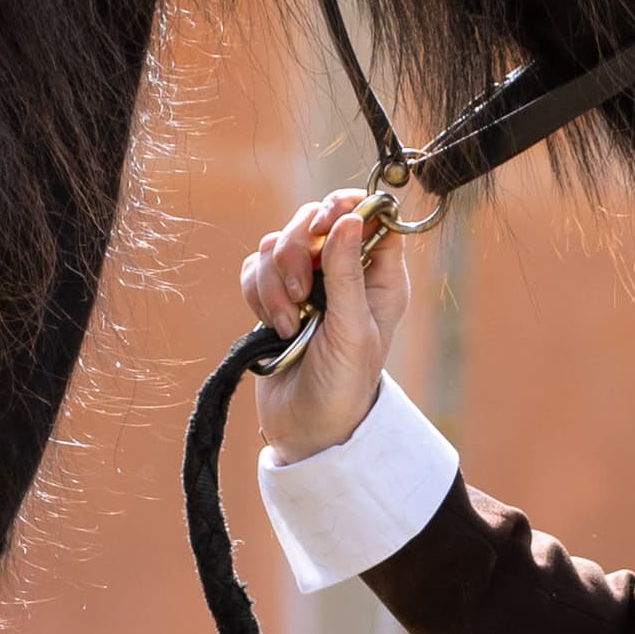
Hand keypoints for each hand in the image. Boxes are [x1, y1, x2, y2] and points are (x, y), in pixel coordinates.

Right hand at [241, 188, 412, 456]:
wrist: (307, 426)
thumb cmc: (344, 384)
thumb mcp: (353, 328)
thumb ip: (347, 272)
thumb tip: (349, 218)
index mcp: (379, 274)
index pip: (370, 214)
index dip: (346, 207)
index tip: (326, 223)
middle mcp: (344, 269)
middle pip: (314, 218)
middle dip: (297, 249)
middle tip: (301, 292)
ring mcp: (306, 280)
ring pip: (278, 241)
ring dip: (275, 281)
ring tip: (289, 323)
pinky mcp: (273, 295)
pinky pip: (255, 267)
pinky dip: (257, 293)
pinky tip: (273, 326)